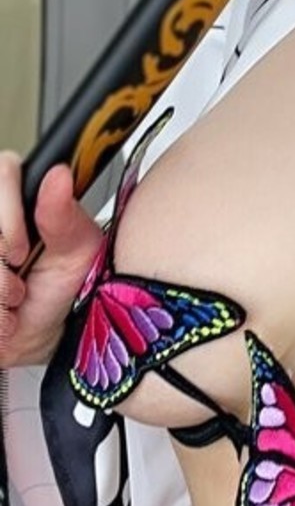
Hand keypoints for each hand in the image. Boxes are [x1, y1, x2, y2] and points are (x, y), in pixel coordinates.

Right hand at [0, 155, 102, 365]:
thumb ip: (64, 214)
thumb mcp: (76, 251)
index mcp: (17, 198)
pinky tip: (3, 315)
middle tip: (20, 279)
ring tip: (14, 299)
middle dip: (1, 264)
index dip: (7, 212)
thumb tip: (59, 175)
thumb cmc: (60, 286)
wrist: (41, 334)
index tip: (22, 249)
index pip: (3, 171)